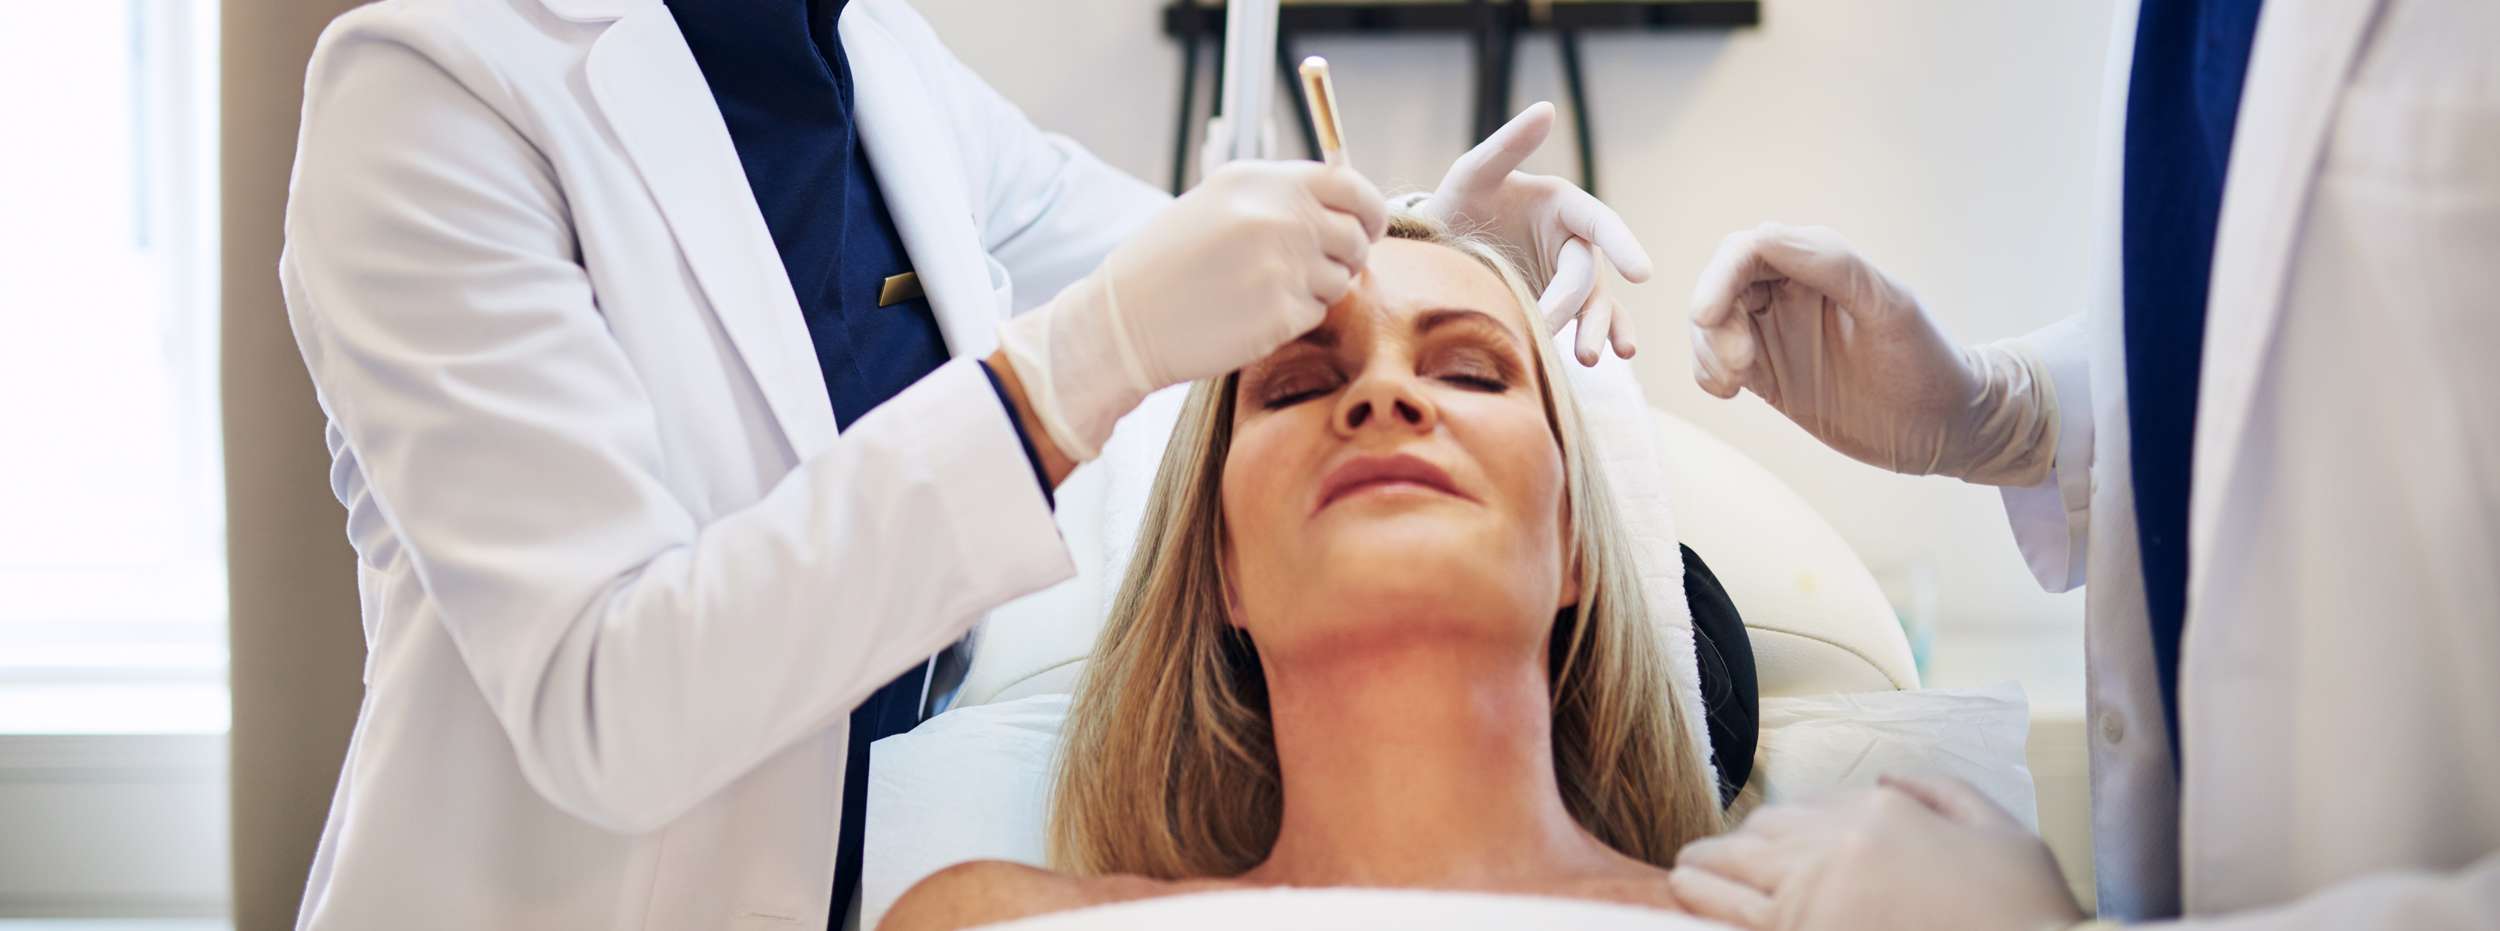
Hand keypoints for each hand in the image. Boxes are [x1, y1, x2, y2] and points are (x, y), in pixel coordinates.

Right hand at [999, 160, 1386, 459]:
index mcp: (1262, 181)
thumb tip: (1346, 206)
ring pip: (1340, 279)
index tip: (1368, 226)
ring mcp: (1283, 265)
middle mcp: (1278, 216)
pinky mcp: (1282, 313)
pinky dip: (1295, 316)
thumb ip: (1281, 198)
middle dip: (1346, 255)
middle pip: (1354, 236)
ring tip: (1263, 289)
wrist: (1126, 321)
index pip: (1350, 185)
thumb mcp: (1219, 204)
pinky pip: (1317, 312)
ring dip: (1315, 288)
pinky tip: (1254, 313)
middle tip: (1314, 268)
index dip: (1369, 209)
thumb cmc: (1169, 264)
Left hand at [1413, 102, 1652, 364]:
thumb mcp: (1473, 172)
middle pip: (1587, 276)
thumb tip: (1549, 108)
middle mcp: (1571, 241)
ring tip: (1586, 358)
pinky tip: (1610, 358)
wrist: (1434, 249)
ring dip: (1595, 331)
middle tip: (1551, 331)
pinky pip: (1587, 323)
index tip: (1641, 272)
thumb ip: (1509, 143)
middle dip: (1575, 305)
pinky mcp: (1557, 307)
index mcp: (1562, 205)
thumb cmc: (1455, 204)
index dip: (1623, 245)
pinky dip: (1601, 337)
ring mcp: (1565, 277)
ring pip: (1594, 305)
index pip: (1601, 224)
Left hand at [1670, 775, 2086, 930]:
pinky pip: (1734, 914)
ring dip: (1704, 870)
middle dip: (1737, 848)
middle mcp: (1840, 845)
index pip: (1809, 812)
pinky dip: (1704, 900)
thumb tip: (1887, 780)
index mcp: (1884, 813)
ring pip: (1736, 869)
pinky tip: (1684, 893)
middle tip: (1710, 858)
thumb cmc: (2027, 909)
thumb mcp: (2000, 831)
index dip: (1781, 831)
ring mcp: (1815, 894)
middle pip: (1763, 836)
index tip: (1764, 843)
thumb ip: (1941, 795)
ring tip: (1685, 873)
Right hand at [1686, 224, 2056, 485]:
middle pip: (1720, 285)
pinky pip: (1716, 361)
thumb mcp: (1887, 307)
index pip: (1748, 250)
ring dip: (1707, 350)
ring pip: (1711, 324)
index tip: (1706, 316)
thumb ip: (1829, 264)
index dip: (1718, 277)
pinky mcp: (1768, 372)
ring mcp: (1776, 331)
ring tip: (1736, 384)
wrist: (1947, 428)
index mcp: (1818, 261)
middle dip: (1714, 322)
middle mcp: (1790, 289)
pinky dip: (1706, 373)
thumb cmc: (1928, 362)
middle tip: (1740, 366)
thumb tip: (1761, 235)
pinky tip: (1727, 393)